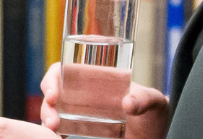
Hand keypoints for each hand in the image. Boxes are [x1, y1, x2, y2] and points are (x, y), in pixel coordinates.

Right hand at [39, 62, 170, 138]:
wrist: (155, 136)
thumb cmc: (154, 112)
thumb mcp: (153, 101)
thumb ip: (144, 99)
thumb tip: (127, 103)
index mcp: (94, 79)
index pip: (63, 72)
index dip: (52, 80)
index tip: (54, 94)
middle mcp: (82, 94)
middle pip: (53, 94)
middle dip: (47, 106)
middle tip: (53, 121)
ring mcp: (79, 113)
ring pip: (53, 112)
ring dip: (47, 119)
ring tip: (53, 130)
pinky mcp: (81, 130)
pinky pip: (60, 129)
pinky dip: (53, 133)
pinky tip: (58, 137)